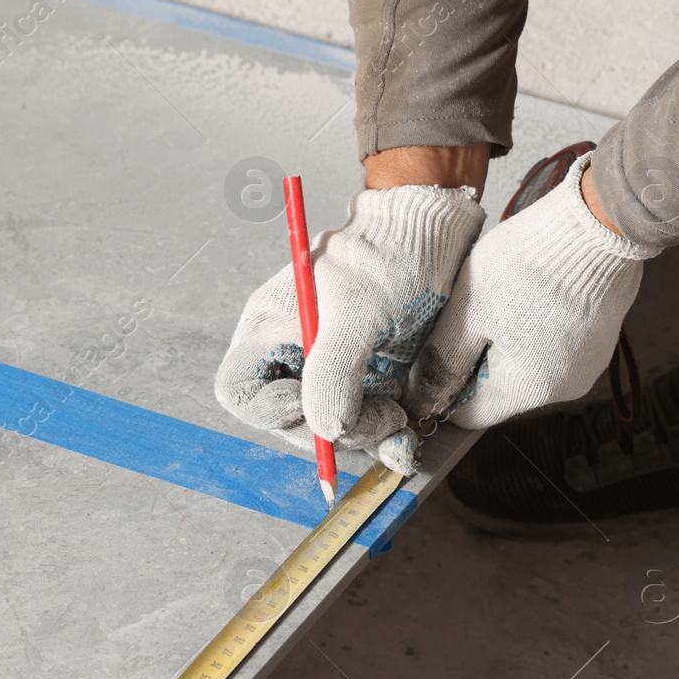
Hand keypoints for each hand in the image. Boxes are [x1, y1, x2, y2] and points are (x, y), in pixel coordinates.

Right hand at [215, 185, 485, 473]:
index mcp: (272, 329)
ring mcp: (334, 374)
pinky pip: (367, 428)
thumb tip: (326, 430)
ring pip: (335, 432)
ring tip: (401, 422)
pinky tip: (409, 432)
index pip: (241, 391)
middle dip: (336, 432)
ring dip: (368, 440)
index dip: (269, 411)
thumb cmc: (388, 259)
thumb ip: (333, 372)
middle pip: (293, 423)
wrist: (437, 239)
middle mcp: (296, 357)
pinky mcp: (369, 386)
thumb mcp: (358, 312)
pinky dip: (387, 438)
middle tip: (382, 419)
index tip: (315, 405)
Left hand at [405, 153, 659, 427]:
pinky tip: (527, 293)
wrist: (600, 221)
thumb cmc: (531, 264)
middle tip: (463, 314)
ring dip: (505, 340)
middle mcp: (564, 386)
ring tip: (497, 298)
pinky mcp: (601, 335)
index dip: (444, 388)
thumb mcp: (470, 310)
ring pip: (528, 365)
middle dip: (477, 359)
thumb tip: (422, 400)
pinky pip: (554, 344)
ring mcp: (588, 361)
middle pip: (501, 390)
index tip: (433, 354)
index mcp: (529, 388)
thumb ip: (443, 361)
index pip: (471, 414)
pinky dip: (534, 327)